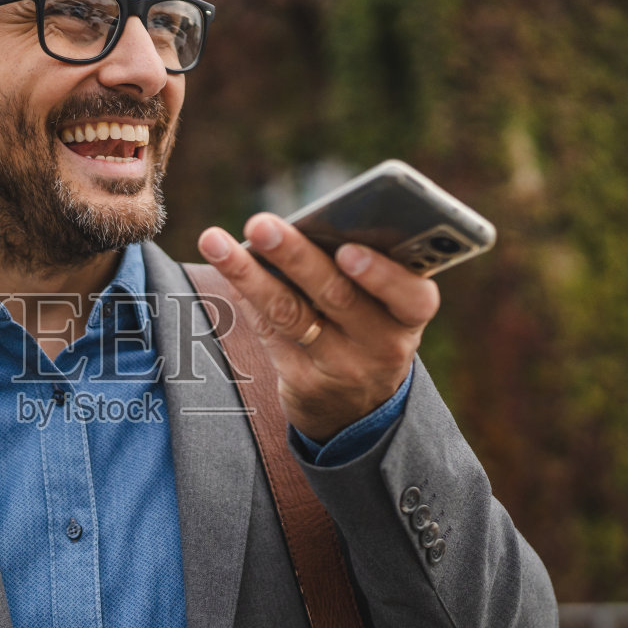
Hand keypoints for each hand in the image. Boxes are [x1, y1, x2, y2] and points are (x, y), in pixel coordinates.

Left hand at [197, 213, 438, 442]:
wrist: (359, 405)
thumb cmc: (370, 324)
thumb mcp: (387, 303)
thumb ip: (362, 266)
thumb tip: (301, 222)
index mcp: (412, 314)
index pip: (411, 296)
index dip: (381, 274)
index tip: (348, 250)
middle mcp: (383, 345)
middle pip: (336, 295)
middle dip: (295, 256)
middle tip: (261, 224)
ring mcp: (342, 368)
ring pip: (290, 313)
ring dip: (248, 273)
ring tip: (215, 241)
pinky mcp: (304, 383)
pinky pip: (269, 331)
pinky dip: (246, 294)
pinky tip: (226, 266)